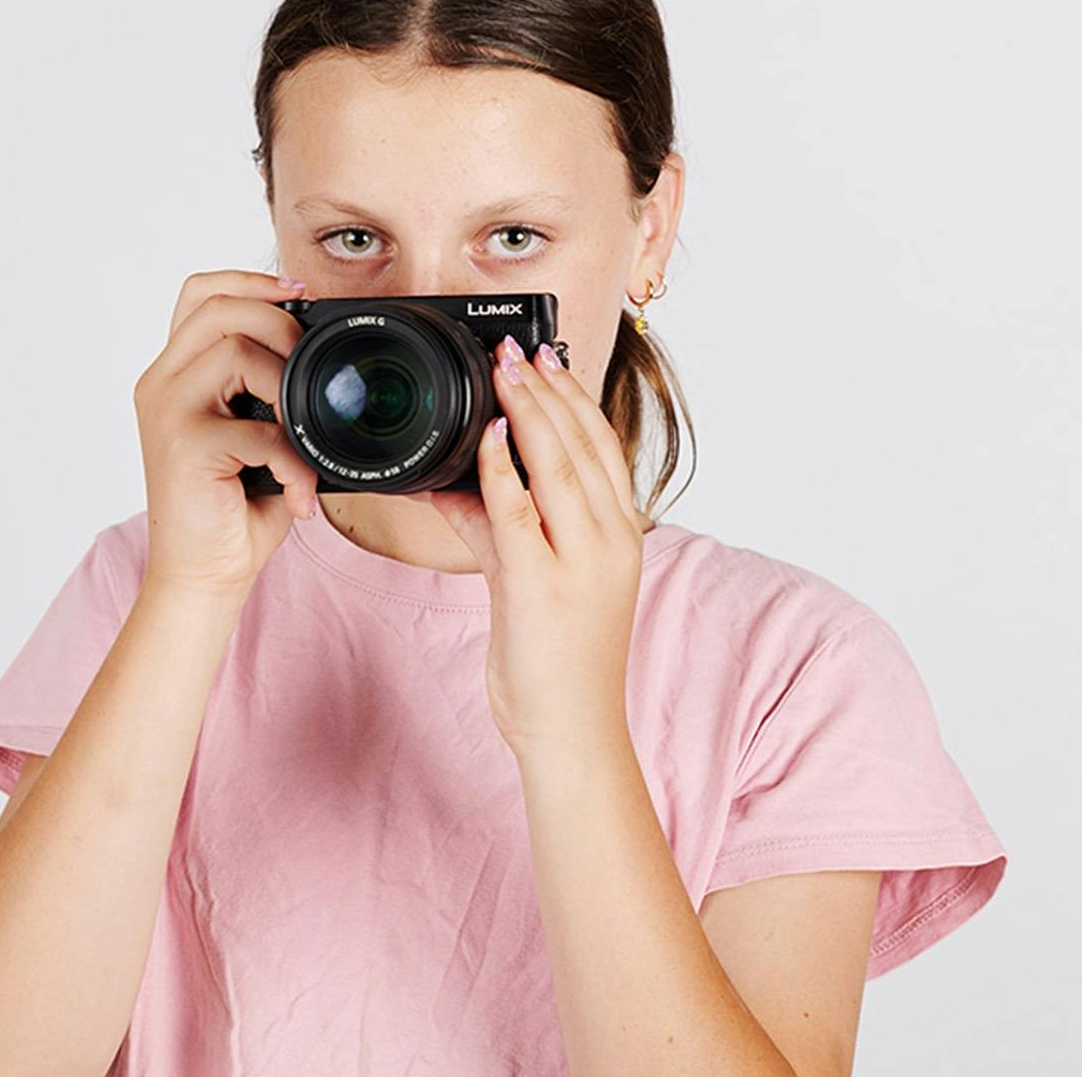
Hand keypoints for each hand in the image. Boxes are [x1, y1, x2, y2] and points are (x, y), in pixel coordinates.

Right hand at [133, 270, 321, 600]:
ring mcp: (167, 412)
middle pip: (218, 308)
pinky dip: (293, 460)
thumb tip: (325, 358)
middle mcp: (161, 384)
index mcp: (175, 374)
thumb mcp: (257, 434)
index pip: (200, 294)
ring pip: (234, 353)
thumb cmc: (235, 508)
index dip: (250, 280)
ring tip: (303, 434)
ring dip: (287, 388)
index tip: (299, 294)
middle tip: (309, 367)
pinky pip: (257, 429)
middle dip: (279, 324)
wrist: (203, 576)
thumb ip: (272, 390)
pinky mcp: (184, 446)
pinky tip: (298, 491)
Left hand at [416, 334, 646, 757]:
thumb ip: (500, 528)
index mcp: (619, 536)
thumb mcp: (533, 581)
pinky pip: (517, 511)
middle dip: (549, 390)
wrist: (572, 731)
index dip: (576, 398)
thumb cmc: (558, 661)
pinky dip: (500, 467)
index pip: (604, 448)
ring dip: (527, 411)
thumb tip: (462, 485)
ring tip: (504, 370)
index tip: (549, 359)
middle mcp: (609, 541)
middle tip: (519, 349)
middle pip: (583, 445)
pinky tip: (484, 434)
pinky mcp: (538, 585)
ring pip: (556, 466)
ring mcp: (579, 562)